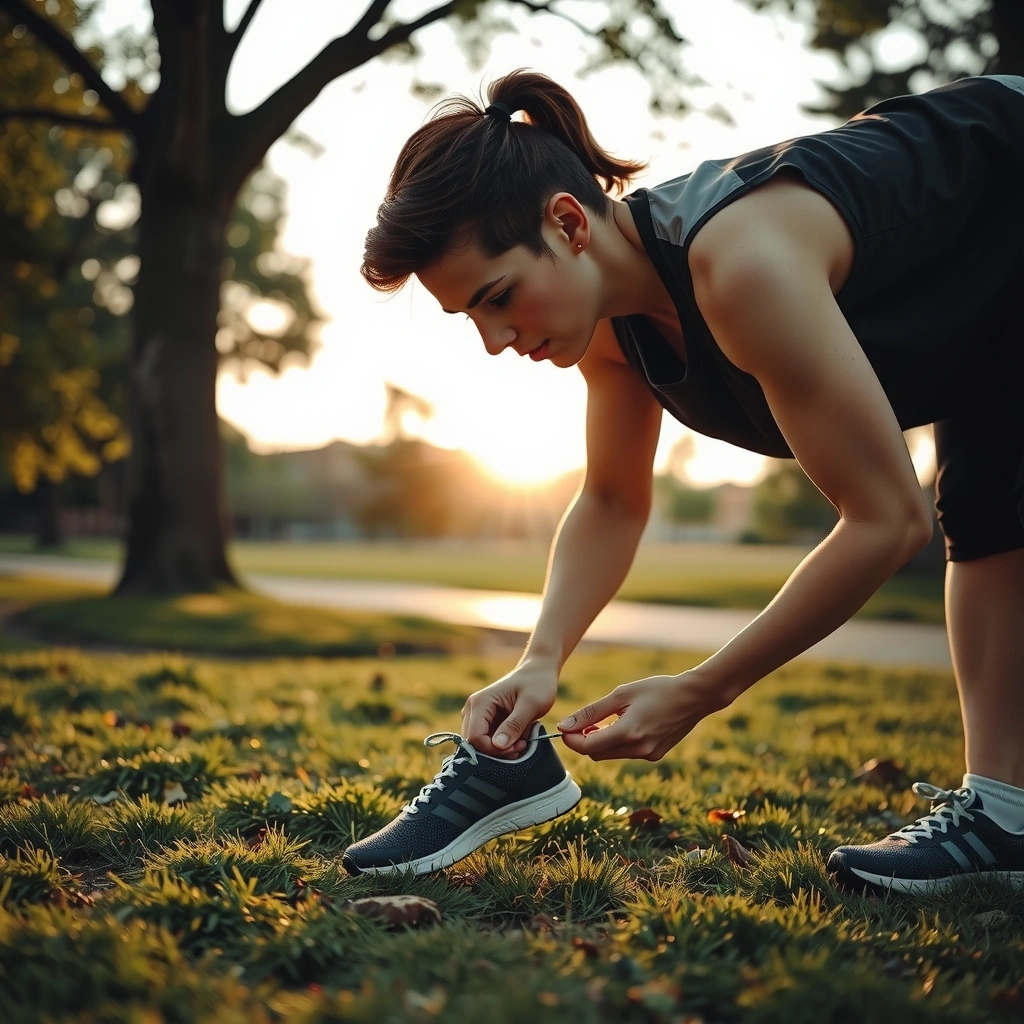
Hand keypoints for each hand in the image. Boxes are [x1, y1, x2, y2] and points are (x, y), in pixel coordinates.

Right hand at [461, 659, 559, 758]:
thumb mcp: (531, 704)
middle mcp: (473, 709)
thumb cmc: (536, 684)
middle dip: (498, 752)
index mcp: (479, 702)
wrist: (538, 672)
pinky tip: (519, 740)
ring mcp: (478, 716)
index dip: (494, 749)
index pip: (475, 738)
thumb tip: (498, 745)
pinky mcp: (486, 722)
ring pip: (481, 746)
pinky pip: (489, 742)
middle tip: (522, 746)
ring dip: (502, 750)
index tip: (517, 746)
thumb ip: (514, 725)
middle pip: (475, 744)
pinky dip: (503, 746)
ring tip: (522, 742)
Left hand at [556, 670, 729, 760]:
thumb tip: (564, 725)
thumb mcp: (621, 694)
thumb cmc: (657, 689)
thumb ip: (591, 712)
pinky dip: (618, 743)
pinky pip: (626, 753)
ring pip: (611, 755)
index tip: (565, 728)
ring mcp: (648, 755)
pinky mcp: (655, 755)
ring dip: (601, 742)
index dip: (571, 740)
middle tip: (583, 723)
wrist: (694, 697)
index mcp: (629, 733)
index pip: (588, 747)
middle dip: (584, 741)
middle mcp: (639, 749)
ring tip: (603, 722)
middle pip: (596, 754)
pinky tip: (625, 725)